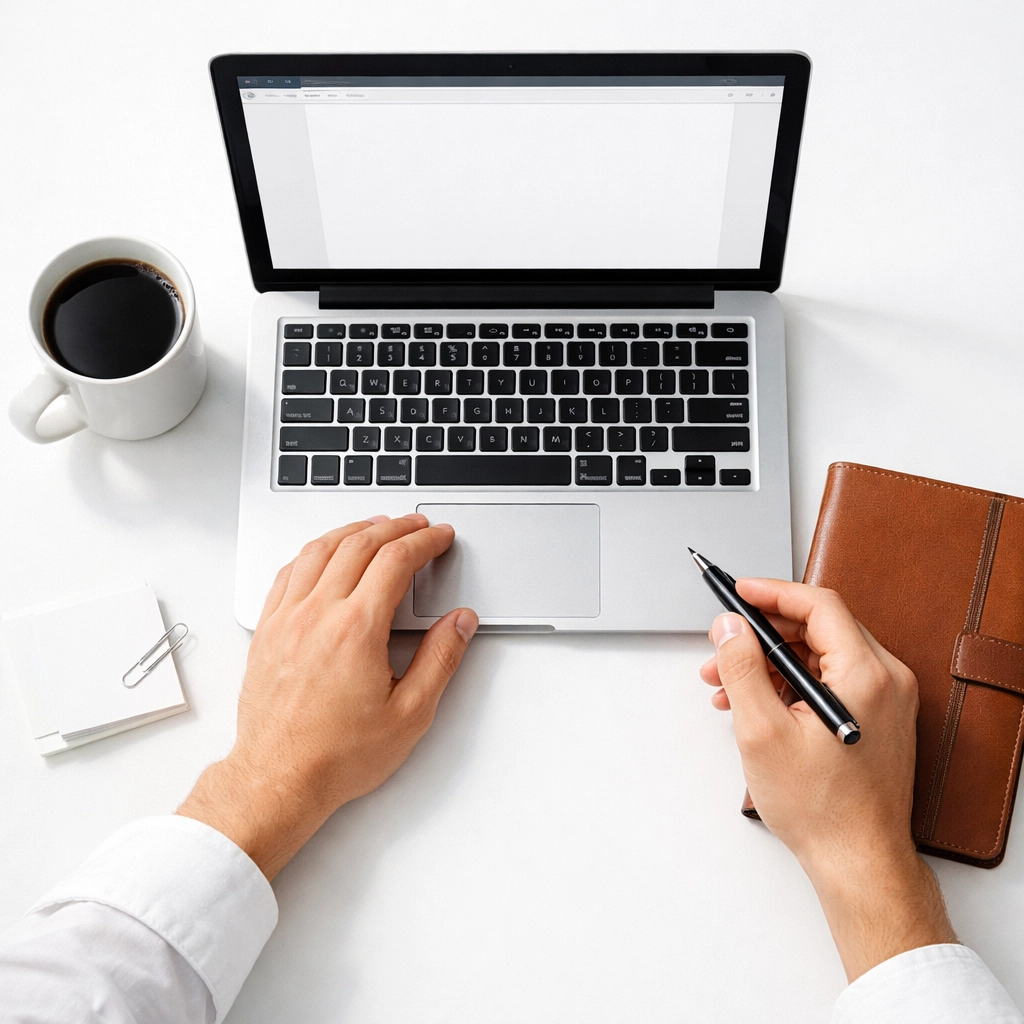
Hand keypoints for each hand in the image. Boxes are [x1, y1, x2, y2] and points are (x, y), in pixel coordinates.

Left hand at [177, 514, 477, 880]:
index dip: (424, 542)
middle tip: (417, 524)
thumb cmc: (336, 755)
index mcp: (356, 629)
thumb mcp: (410, 714)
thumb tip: (459, 623)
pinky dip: (313, 551)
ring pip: (319, 550)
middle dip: (395, 527)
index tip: (440, 537)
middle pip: (359, 544)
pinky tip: (323, 553)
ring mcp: (287, 619)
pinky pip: (288, 572)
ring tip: (375, 526)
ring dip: (353, 530)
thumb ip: (440, 659)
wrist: (278, 778)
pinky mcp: (267, 630)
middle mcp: (317, 614)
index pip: (396, 561)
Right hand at [700, 579, 956, 980]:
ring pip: (818, 655)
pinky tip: (754, 706)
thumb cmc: (821, 808)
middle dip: (761, 635)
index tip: (737, 592)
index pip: (818, 604)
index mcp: (866, 674)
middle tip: (721, 647)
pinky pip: (828, 680)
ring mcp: (885, 700)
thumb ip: (742, 667)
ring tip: (726, 687)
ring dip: (770, 662)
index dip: (771, 592)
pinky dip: (789, 684)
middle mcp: (885, 679)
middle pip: (817, 627)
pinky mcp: (876, 718)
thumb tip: (730, 625)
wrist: (859, 861)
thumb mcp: (762, 731)